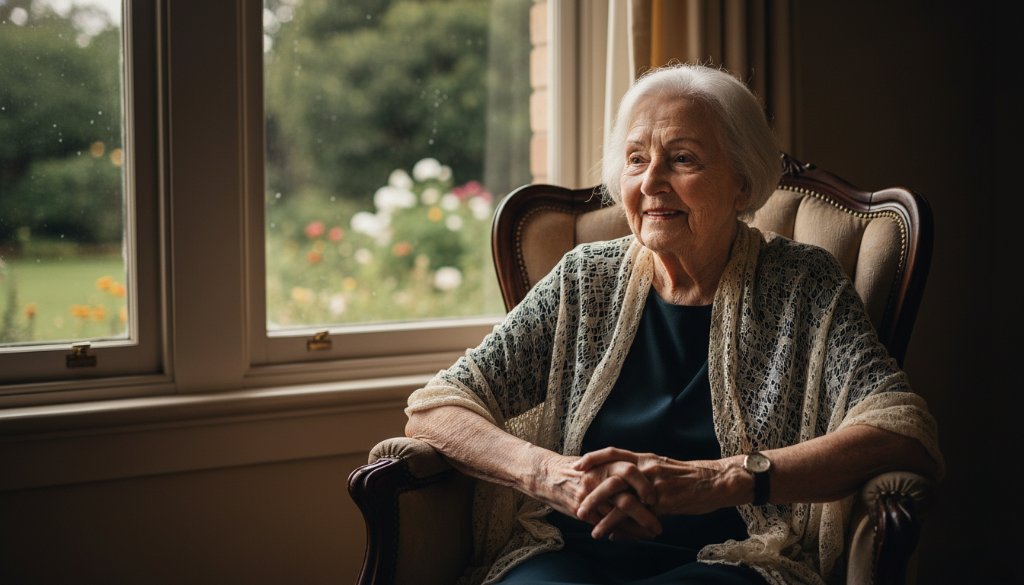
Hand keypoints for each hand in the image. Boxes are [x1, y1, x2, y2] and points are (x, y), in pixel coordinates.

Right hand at [529, 451, 661, 539]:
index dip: (645, 485)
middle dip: (646, 515)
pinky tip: (632, 536)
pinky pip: (605, 525)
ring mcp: (589, 498)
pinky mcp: (582, 511)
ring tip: (650, 535)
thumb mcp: (598, 461)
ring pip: (617, 517)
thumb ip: (618, 468)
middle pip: (626, 499)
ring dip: (636, 529)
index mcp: (604, 464)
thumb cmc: (577, 469)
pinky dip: (620, 532)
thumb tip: (645, 476)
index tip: (656, 498)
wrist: (547, 475)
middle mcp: (597, 480)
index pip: (630, 472)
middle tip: (659, 524)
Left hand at [575, 447, 735, 536]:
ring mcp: (654, 485)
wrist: (715, 481)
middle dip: (592, 493)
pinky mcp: (664, 502)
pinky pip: (639, 515)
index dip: (594, 458)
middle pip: (612, 477)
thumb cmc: (688, 478)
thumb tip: (625, 494)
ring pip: (622, 498)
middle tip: (578, 507)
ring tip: (591, 528)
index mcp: (644, 458)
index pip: (614, 452)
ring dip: (603, 514)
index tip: (576, 465)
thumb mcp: (661, 470)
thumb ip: (641, 479)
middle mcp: (646, 468)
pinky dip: (623, 527)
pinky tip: (612, 535)